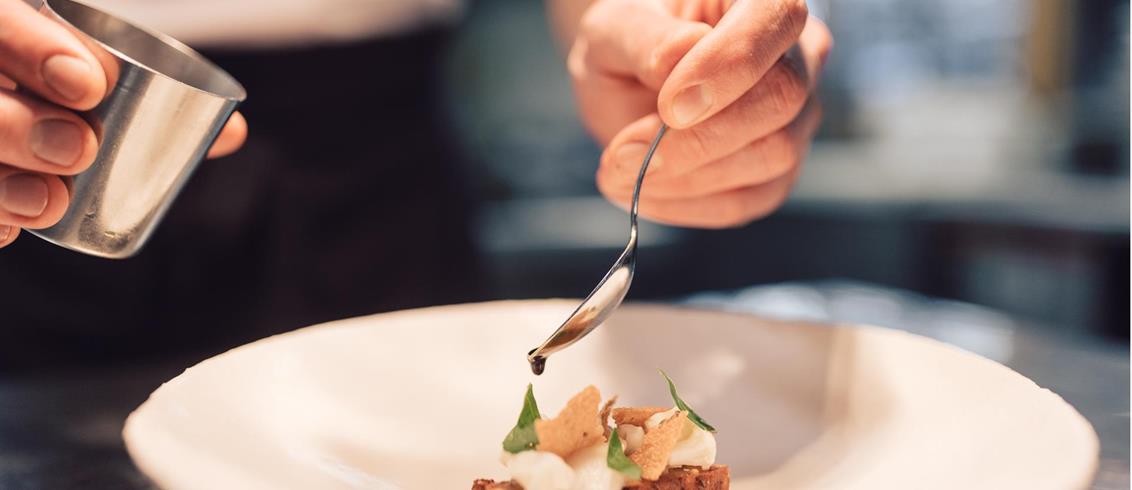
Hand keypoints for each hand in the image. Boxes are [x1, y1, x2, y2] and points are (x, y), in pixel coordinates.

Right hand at [0, 0, 245, 248]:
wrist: (40, 117)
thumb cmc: (76, 102)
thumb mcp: (108, 85)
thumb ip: (164, 101)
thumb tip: (233, 133)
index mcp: (8, 39)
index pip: (1, 24)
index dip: (33, 48)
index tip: (91, 86)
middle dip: (21, 124)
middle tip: (80, 148)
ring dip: (5, 182)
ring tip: (53, 201)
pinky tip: (10, 233)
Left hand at [569, 0, 830, 227]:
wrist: (629, 85)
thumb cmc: (628, 44)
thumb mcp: (613, 29)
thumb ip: (645, 39)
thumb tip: (679, 60)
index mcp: (758, 0)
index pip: (775, 18)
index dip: (728, 66)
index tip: (669, 106)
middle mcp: (796, 53)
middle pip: (782, 97)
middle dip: (700, 137)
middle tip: (625, 155)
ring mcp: (796, 116)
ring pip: (773, 155)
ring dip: (687, 176)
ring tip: (621, 171)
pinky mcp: (777, 171)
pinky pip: (748, 200)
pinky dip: (688, 204)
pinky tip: (645, 191)